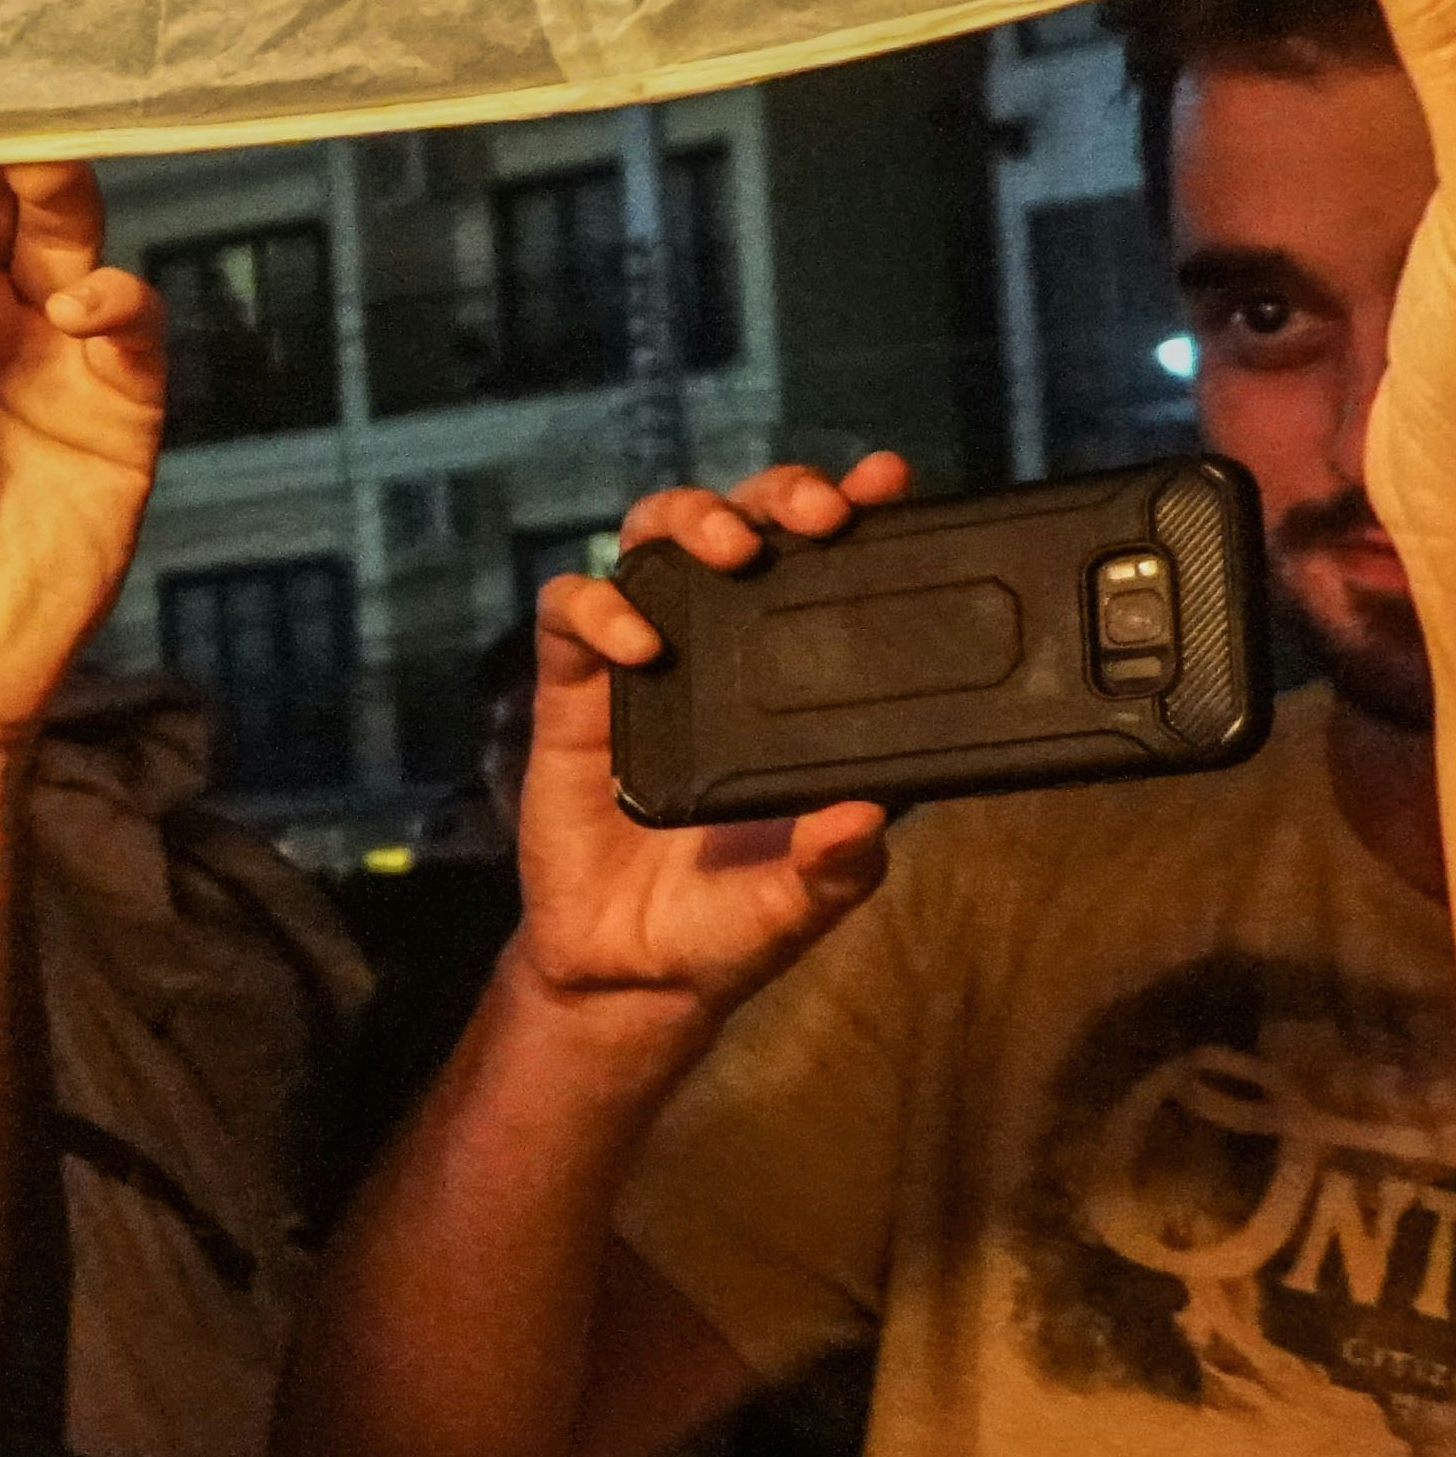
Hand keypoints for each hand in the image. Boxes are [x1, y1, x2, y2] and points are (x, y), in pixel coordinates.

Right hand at [505, 453, 906, 1019]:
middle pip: (740, 521)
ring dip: (691, 519)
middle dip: (775, 494)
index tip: (887, 484)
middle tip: (810, 517)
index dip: (852, 509)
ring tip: (727, 549)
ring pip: (654, 539)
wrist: (627, 973)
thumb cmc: (725, 927)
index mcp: (790, 682)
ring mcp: (642, 663)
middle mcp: (718, 651)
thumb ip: (837, 865)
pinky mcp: (573, 693)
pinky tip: (638, 645)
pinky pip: (569, 612)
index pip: (824, 568)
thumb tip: (866, 814)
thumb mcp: (802, 903)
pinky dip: (600, 609)